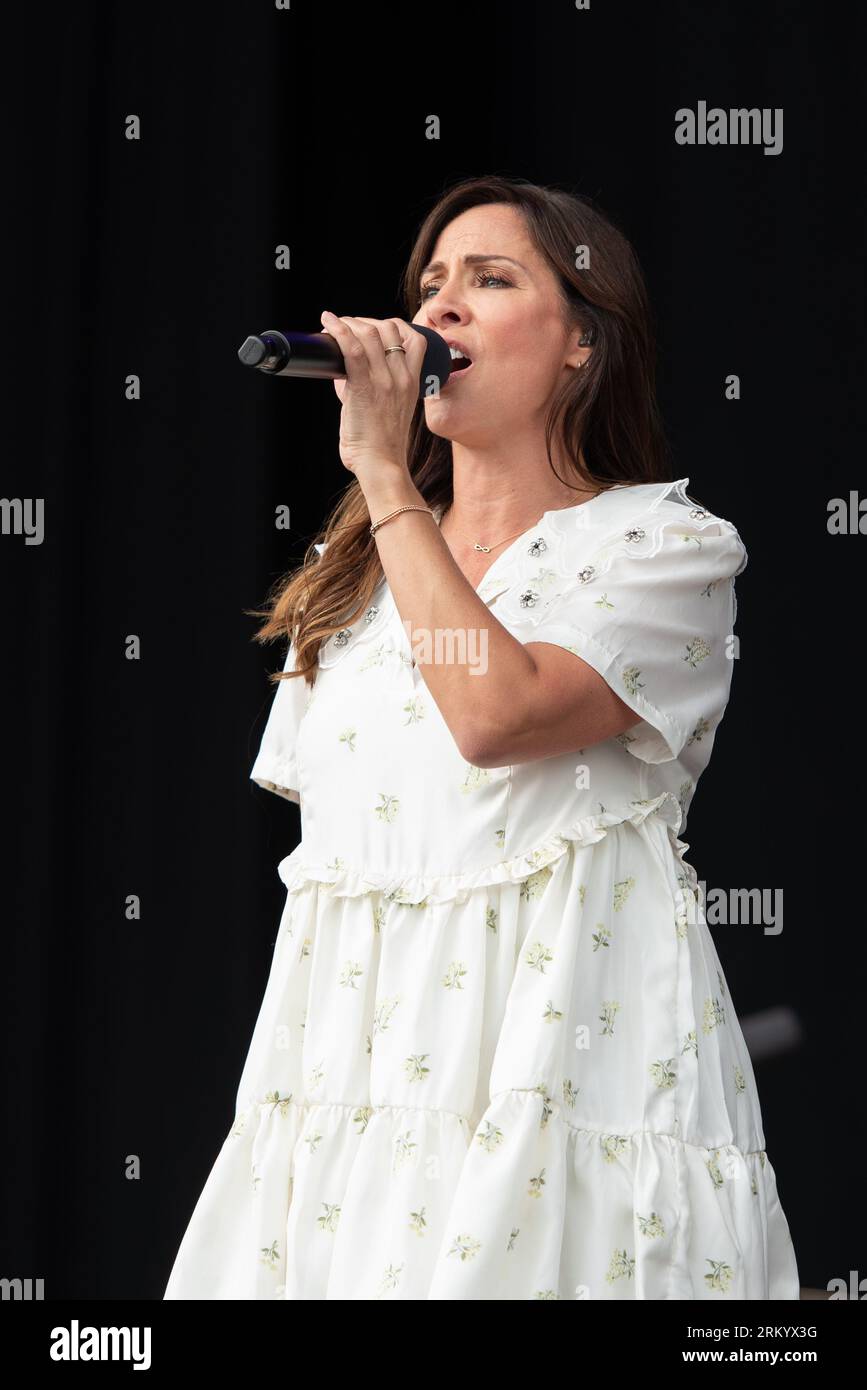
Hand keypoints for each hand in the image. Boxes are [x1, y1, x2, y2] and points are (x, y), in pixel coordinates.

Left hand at [319, 311, 426, 476]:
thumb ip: (367, 389)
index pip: (414, 339)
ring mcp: (385, 381)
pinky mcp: (364, 387)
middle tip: (347, 325)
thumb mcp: (387, 411)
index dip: (392, 326)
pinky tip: (327, 324)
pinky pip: (352, 348)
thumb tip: (341, 375)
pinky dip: (338, 331)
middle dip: (365, 320)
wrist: (381, 465)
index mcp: (412, 383)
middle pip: (390, 329)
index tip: (372, 328)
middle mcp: (402, 377)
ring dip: (348, 322)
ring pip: (370, 333)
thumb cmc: (381, 445)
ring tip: (334, 324)